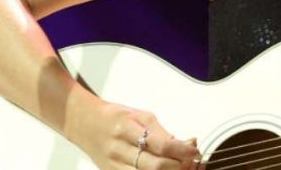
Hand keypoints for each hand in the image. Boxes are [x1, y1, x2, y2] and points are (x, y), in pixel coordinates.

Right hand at [75, 101, 201, 169]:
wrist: (85, 125)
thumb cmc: (114, 117)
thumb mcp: (141, 116)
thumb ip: (162, 133)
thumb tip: (186, 146)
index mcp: (127, 128)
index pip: (160, 145)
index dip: (181, 151)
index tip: (195, 150)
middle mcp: (119, 150)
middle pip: (155, 167)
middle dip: (179, 166)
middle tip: (191, 161)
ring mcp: (114, 166)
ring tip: (180, 166)